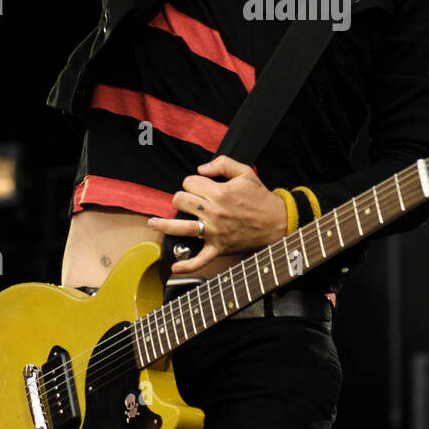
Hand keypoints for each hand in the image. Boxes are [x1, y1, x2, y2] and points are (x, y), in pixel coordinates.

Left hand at [147, 156, 288, 274]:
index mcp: (220, 192)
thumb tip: (201, 169)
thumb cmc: (260, 198)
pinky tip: (175, 265)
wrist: (276, 223)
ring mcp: (214, 232)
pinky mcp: (218, 248)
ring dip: (164, 225)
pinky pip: (200, 260)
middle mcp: (214, 212)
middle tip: (188, 201)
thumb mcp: (246, 172)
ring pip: (180, 227)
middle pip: (180, 200)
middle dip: (181, 197)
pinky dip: (187, 265)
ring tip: (152, 223)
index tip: (198, 186)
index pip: (189, 183)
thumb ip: (222, 163)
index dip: (191, 182)